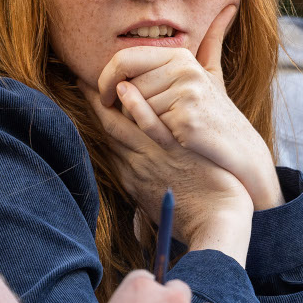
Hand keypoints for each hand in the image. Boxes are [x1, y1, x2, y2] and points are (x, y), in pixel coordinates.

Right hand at [88, 88, 253, 264]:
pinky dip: (138, 109)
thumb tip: (142, 182)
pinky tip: (128, 90)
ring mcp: (155, 159)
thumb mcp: (160, 202)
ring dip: (107, 100)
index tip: (93, 99)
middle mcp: (136, 166)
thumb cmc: (197, 215)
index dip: (99, 119)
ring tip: (98, 77)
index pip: (110, 141)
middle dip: (94, 104)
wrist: (218, 225)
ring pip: (122, 127)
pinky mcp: (176, 153)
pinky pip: (152, 128)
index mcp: (132, 176)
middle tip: (84, 80)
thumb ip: (148, 183)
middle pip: (108, 130)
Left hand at [95, 6, 282, 210]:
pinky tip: (148, 131)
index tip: (104, 94)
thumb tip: (228, 7)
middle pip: (127, 84)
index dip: (106, 77)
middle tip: (122, 114)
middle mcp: (184, 69)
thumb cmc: (216, 111)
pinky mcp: (185, 118)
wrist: (237, 146)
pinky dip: (147, 129)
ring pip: (135, 105)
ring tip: (159, 126)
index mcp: (181, 56)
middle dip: (121, 103)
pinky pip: (147, 123)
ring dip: (137, 121)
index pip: (125, 58)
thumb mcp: (212, 73)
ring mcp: (186, 93)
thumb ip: (212, 41)